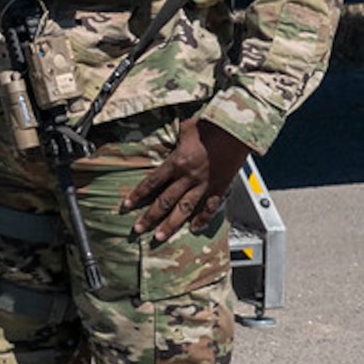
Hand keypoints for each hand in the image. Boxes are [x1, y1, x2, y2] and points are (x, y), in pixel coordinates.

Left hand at [122, 118, 251, 241]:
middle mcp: (188, 176)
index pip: (152, 182)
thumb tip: (167, 135)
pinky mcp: (220, 188)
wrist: (237, 133)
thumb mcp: (185, 128)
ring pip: (184, 209)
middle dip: (150, 217)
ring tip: (160, 237)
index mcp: (176, 162)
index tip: (126, 205)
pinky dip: (202, 219)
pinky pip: (209, 208)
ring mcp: (204, 185)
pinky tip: (194, 228)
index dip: (138, 195)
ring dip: (171, 225)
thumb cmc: (210, 126)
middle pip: (165, 201)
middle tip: (138, 228)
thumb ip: (175, 137)